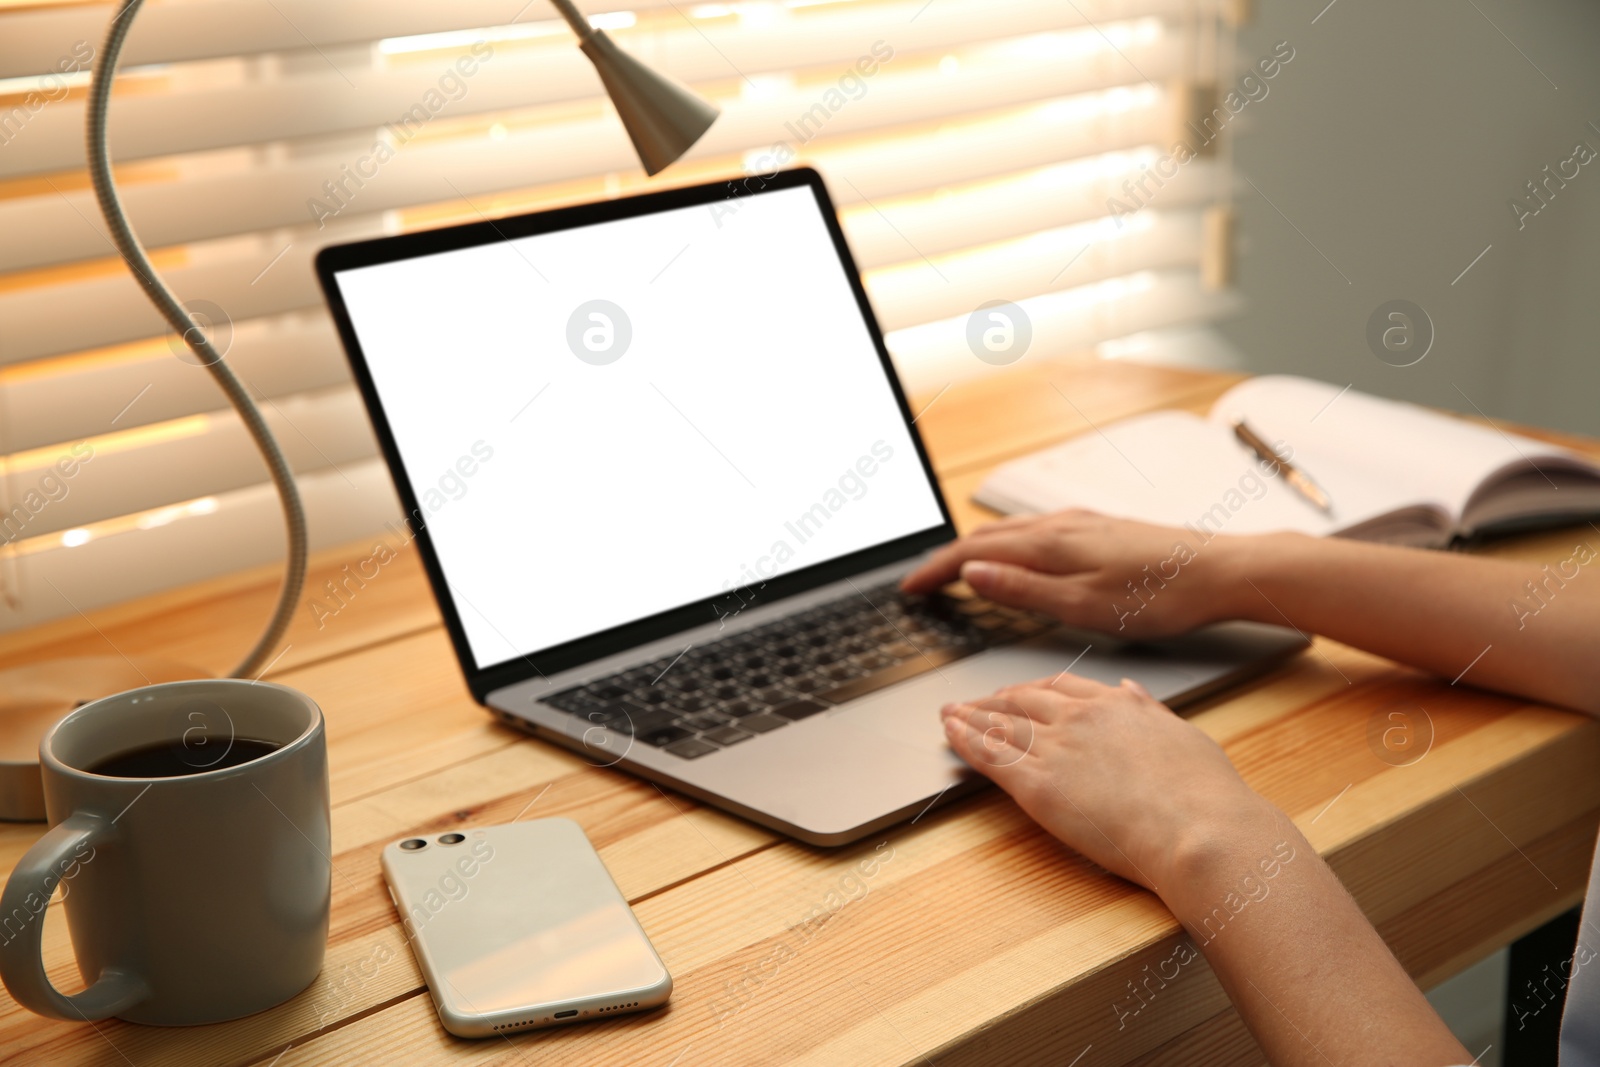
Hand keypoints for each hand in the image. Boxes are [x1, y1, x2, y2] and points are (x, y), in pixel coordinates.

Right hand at [902, 510, 1242, 637]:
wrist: (1220, 570)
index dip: (935, 571)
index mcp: (1050, 544)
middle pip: (986, 537)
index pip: (972, 553)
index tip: (909, 588)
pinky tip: (1015, 559)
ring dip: (975, 550)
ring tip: (955, 571)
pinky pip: (1034, 533)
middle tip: (921, 582)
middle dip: (946, 558)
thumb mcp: (1085, 605)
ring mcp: (1081, 524)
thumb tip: (973, 575)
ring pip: (1010, 533)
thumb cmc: (1160, 594)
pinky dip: (1006, 546)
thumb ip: (1025, 591)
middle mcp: (1060, 525)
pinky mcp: (1099, 529)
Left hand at [940, 673, 1276, 895]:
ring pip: (1001, 724)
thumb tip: (1131, 690)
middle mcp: (1081, 718)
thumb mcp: (1183, 736)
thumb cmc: (1205, 797)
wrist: (1199, 830)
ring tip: (949, 714)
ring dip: (970, 716)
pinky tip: (950, 734)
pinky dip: (965, 741)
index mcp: (1117, 706)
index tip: (1020, 693)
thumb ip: (1150, 711)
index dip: (1034, 690)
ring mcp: (1056, 749)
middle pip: (1023, 699)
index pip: (1062, 688)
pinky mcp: (1037, 786)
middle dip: (994, 700)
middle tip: (974, 702)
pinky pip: (990, 756)